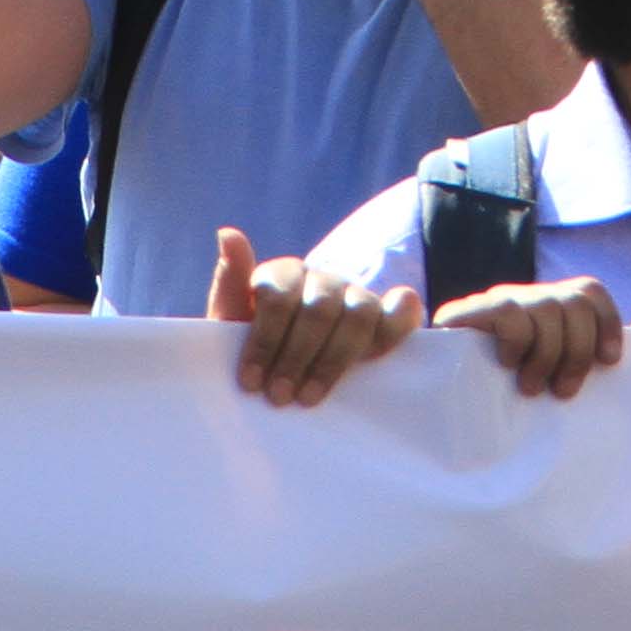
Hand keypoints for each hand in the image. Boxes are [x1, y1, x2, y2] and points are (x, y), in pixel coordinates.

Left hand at [208, 227, 419, 406]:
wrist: (288, 381)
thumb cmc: (259, 355)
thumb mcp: (232, 328)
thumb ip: (229, 284)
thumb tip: (227, 233)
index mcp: (284, 277)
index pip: (279, 296)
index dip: (264, 340)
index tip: (250, 382)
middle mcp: (323, 280)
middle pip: (318, 308)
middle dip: (295, 356)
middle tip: (279, 397)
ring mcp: (358, 296)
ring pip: (359, 312)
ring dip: (334, 359)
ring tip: (310, 397)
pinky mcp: (387, 317)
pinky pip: (403, 310)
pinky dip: (397, 325)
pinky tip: (377, 355)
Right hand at [436, 277, 630, 400]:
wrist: (456, 439)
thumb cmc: (526, 416)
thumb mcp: (574, 384)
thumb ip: (616, 352)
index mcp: (553, 315)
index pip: (588, 291)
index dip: (605, 322)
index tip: (610, 362)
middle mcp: (525, 303)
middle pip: (572, 299)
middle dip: (577, 350)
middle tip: (563, 392)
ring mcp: (495, 306)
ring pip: (546, 306)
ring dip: (547, 353)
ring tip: (531, 387)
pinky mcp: (463, 319)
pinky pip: (509, 311)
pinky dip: (517, 341)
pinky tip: (507, 364)